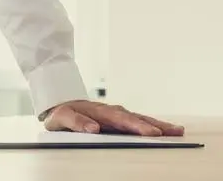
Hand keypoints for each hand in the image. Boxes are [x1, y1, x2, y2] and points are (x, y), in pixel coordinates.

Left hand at [44, 100, 184, 136]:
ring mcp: (116, 114)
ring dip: (157, 124)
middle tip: (170, 133)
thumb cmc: (60, 113)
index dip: (135, 126)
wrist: (59, 103)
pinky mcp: (118, 119)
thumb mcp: (61, 117)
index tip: (150, 133)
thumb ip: (75, 122)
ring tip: (177, 130)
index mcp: (98, 112)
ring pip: (139, 118)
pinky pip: (138, 121)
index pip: (119, 120)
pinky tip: (166, 130)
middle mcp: (111, 111)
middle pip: (134, 118)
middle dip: (152, 125)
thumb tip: (94, 128)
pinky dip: (152, 124)